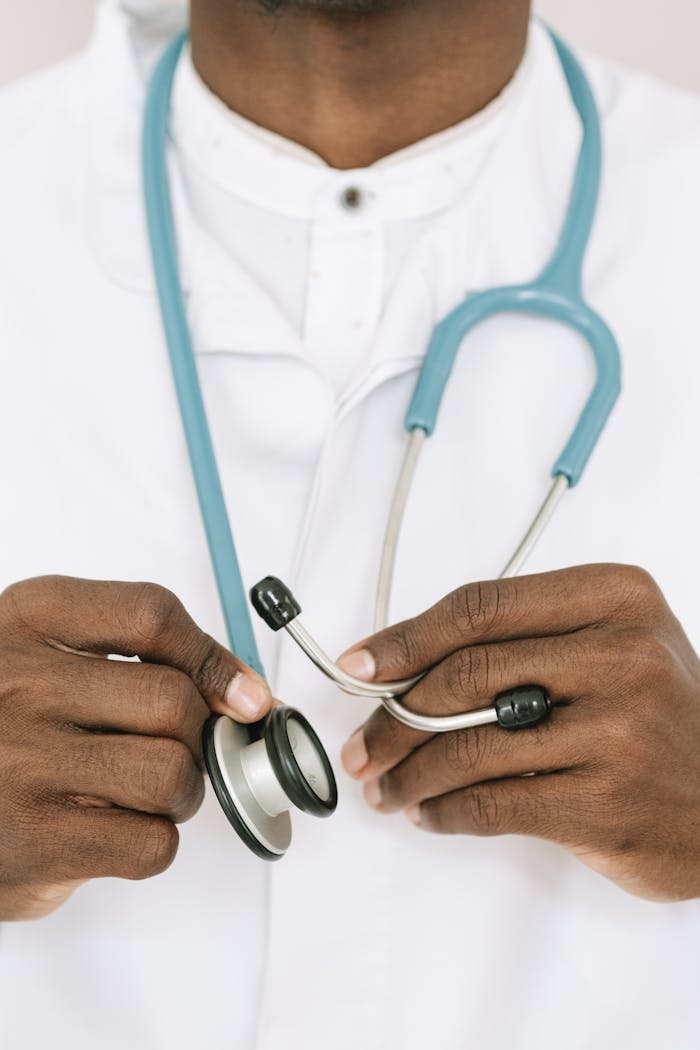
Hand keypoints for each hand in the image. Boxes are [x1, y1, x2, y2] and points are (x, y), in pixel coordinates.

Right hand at [0, 576, 270, 919]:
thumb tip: (245, 693)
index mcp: (26, 620)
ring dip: (180, 792)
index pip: (150, 615)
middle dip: (198, 735)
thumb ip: (131, 653)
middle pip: (174, 700)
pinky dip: (153, 842)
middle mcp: (19, 683)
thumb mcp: (42, 652)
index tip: (240, 691)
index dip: (212, 656)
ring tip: (142, 792)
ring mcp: (22, 763)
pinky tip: (115, 830)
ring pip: (170, 772)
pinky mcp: (33, 841)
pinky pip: (150, 842)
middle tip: (176, 750)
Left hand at [339, 564, 699, 901]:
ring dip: (408, 772)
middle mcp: (622, 655)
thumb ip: (524, 641)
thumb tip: (404, 666)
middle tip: (364, 741)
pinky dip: (445, 812)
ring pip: (469, 746)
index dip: (407, 637)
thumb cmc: (658, 717)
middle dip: (394, 715)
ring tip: (386, 784)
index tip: (363, 665)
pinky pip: (493, 804)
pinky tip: (430, 812)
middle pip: (466, 675)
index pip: (481, 607)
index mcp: (615, 598)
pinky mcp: (605, 801)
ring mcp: (618, 730)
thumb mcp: (612, 646)